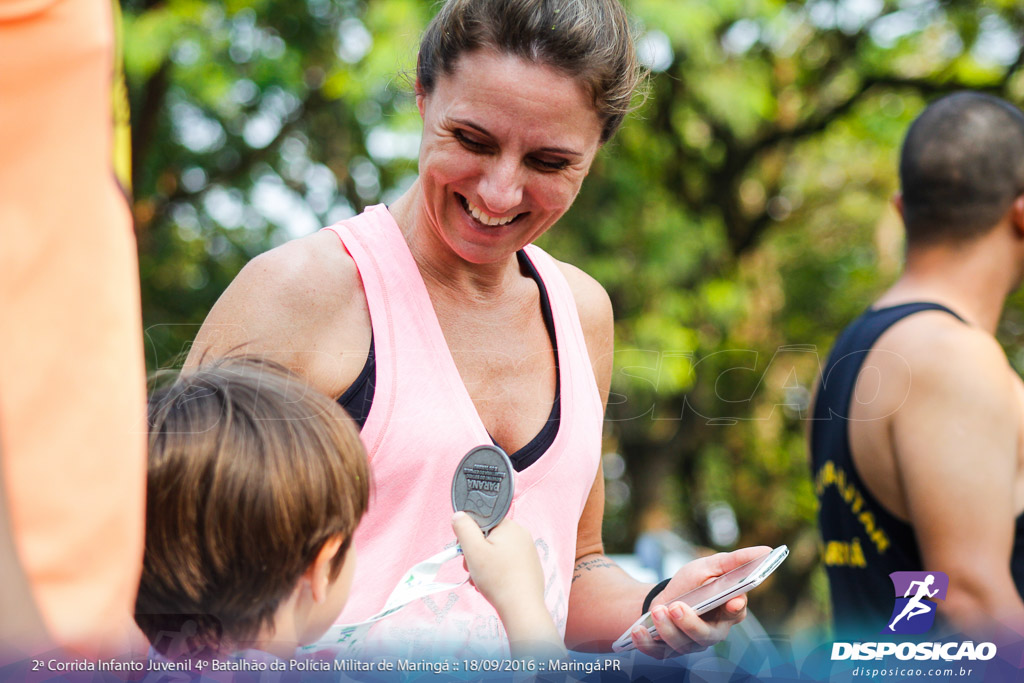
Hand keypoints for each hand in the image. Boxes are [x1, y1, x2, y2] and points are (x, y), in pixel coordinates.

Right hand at [451, 512, 545, 614]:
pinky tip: (492, 585)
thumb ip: (464, 528)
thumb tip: (459, 515)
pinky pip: (506, 563)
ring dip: (483, 565)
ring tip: (480, 580)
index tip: (465, 550)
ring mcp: (527, 551)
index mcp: (510, 526)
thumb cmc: (498, 579)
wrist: (522, 608)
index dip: (470, 535)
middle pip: (488, 537)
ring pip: (496, 552)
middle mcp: (521, 535)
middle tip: (471, 568)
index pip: (483, 521)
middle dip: (475, 553)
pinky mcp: (528, 566)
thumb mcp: (473, 550)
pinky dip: (495, 572)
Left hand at [630, 546, 770, 657]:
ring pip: (681, 644)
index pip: (735, 614)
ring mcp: (688, 644)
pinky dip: (646, 642)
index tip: (731, 603)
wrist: (661, 598)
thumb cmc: (691, 584)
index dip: (734, 609)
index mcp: (725, 613)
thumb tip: (766, 551)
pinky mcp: (666, 651)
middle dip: (690, 623)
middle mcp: (710, 633)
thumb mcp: (709, 566)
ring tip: (657, 610)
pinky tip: (638, 630)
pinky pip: (656, 652)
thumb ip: (734, 561)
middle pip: (706, 635)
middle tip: (675, 607)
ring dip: (667, 628)